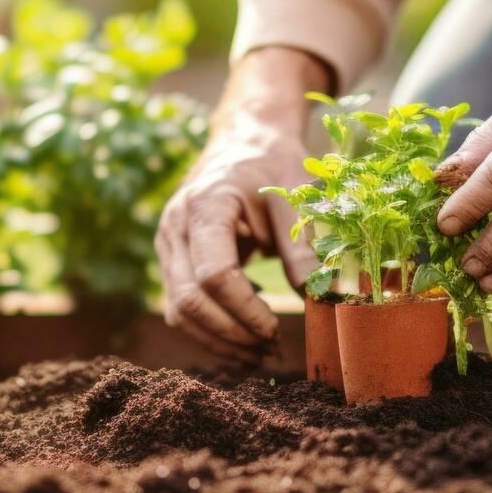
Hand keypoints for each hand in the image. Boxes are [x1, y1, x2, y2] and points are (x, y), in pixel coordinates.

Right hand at [156, 48, 329, 364]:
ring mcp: (167, 244)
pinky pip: (180, 306)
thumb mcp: (294, 198)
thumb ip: (303, 249)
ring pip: (178, 311)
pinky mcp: (172, 259)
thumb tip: (324, 299)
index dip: (243, 310)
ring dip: (217, 339)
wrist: (244, 139)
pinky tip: (243, 334)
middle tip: (270, 350)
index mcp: (205, 206)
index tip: (275, 329)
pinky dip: (208, 329)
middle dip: (230, 333)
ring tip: (259, 353)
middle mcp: (175, 227)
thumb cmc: (272, 163)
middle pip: (188, 300)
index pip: (213, 274)